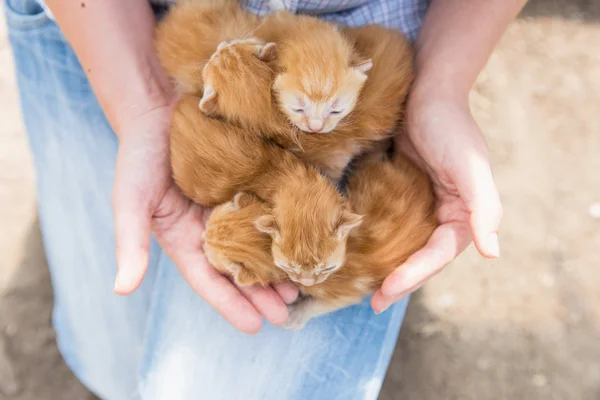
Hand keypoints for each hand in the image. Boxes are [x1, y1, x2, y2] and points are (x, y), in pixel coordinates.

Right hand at [111, 103, 297, 333]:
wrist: (158, 105)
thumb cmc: (138, 154)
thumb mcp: (130, 200)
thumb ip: (129, 243)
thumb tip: (122, 289)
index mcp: (184, 239)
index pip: (209, 279)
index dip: (230, 304)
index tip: (254, 326)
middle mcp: (211, 227)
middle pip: (239, 268)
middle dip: (261, 293)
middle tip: (285, 313)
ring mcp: (232, 204)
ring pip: (259, 243)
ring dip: (277, 266)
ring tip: (300, 284)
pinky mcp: (250, 181)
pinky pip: (269, 208)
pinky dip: (284, 227)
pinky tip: (303, 238)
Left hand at [371, 90, 502, 312]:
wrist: (426, 91)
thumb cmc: (450, 126)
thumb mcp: (470, 166)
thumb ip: (484, 208)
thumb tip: (493, 252)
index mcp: (462, 216)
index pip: (436, 255)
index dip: (413, 276)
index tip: (385, 293)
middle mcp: (442, 215)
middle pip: (419, 257)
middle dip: (398, 281)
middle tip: (371, 304)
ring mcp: (419, 204)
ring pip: (402, 245)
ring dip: (385, 266)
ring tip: (360, 286)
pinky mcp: (398, 191)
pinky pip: (388, 223)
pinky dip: (375, 238)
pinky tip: (354, 248)